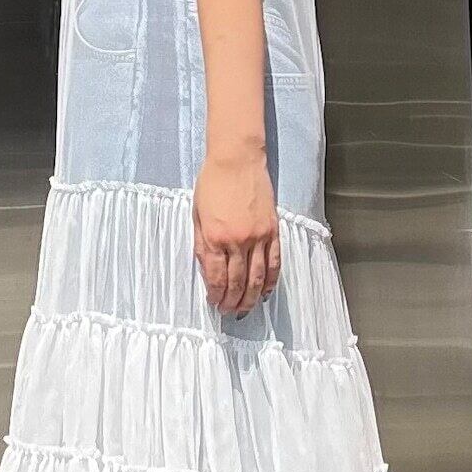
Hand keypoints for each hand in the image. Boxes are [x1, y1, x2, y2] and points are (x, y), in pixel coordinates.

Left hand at [193, 151, 281, 316]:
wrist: (236, 160)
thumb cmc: (212, 183)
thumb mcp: (197, 216)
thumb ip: (202, 245)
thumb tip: (208, 272)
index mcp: (215, 237)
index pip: (217, 277)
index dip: (216, 295)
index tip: (214, 303)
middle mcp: (238, 241)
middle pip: (237, 282)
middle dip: (232, 301)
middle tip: (229, 312)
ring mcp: (258, 237)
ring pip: (257, 277)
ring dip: (251, 297)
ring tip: (245, 308)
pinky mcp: (273, 231)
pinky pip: (274, 262)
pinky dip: (271, 281)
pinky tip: (266, 292)